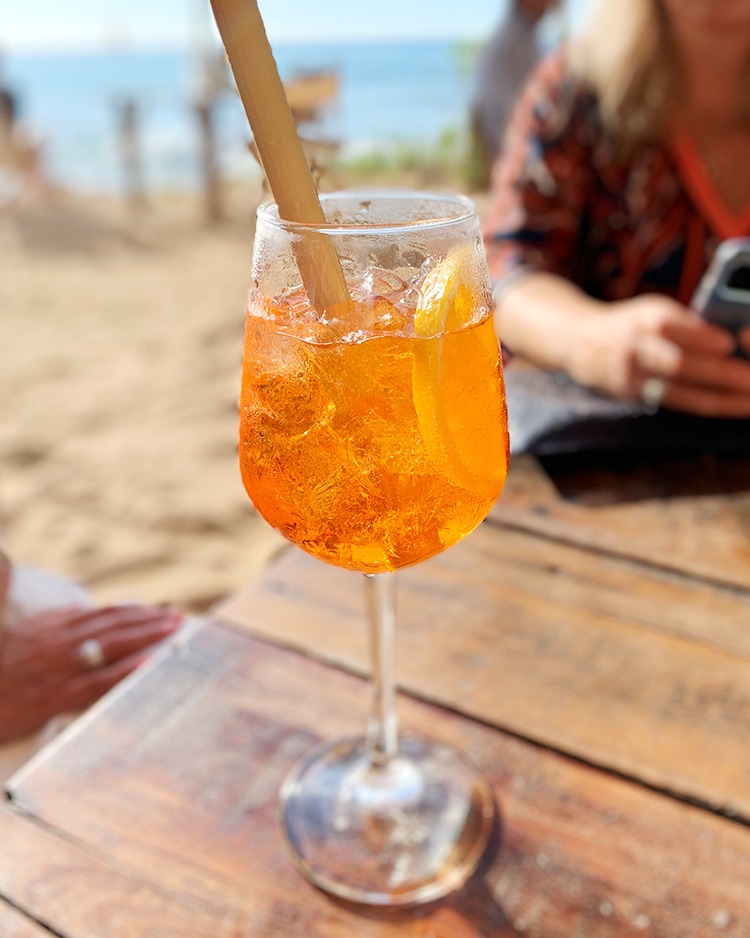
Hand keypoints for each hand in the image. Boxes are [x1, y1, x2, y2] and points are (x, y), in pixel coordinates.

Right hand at [0, 604, 181, 743]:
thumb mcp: (24, 634)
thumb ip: (54, 622)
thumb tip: (81, 609)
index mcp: (52, 626)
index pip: (102, 614)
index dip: (133, 610)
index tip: (157, 609)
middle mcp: (60, 642)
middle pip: (113, 624)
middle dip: (148, 619)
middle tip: (177, 617)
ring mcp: (61, 668)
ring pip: (111, 645)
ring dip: (146, 635)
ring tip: (173, 629)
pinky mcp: (57, 696)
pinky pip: (98, 680)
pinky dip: (126, 670)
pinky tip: (149, 662)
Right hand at [571, 294, 749, 416]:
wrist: (577, 339)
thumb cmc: (630, 323)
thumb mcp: (652, 310)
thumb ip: (685, 324)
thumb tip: (734, 343)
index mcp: (644, 318)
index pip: (670, 327)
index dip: (700, 337)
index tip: (729, 343)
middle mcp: (634, 347)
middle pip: (676, 363)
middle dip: (719, 374)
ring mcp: (629, 375)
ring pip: (676, 391)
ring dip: (718, 399)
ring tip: (749, 403)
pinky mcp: (628, 395)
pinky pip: (671, 403)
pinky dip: (701, 406)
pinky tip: (727, 408)